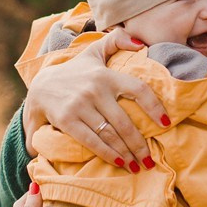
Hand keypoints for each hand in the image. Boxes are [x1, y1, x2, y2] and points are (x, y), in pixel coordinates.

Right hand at [23, 27, 167, 169]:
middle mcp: (95, 90)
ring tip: (139, 165)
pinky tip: (120, 162)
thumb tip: (140, 43)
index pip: (138, 89)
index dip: (154, 106)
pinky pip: (92, 141)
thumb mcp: (94, 52)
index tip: (166, 122)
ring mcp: (80, 106)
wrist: (40, 85)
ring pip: (110, 134)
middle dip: (139, 143)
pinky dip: (107, 153)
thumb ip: (116, 41)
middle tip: (150, 159)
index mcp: (106, 75)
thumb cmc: (75, 71)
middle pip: (124, 122)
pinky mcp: (67, 120)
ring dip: (127, 152)